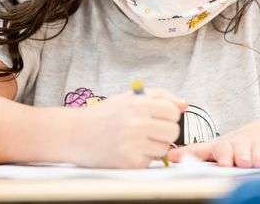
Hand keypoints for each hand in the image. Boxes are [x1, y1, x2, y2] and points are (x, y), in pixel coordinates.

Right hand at [65, 88, 186, 167]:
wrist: (75, 134)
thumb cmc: (105, 114)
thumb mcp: (130, 97)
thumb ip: (160, 96)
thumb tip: (184, 104)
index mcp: (139, 104)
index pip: (174, 112)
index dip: (167, 116)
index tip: (156, 118)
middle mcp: (137, 123)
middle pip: (173, 131)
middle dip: (164, 132)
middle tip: (148, 131)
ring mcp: (133, 144)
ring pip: (164, 148)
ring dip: (154, 147)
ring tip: (136, 141)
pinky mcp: (129, 163)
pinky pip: (150, 161)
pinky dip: (142, 158)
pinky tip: (127, 151)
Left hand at [167, 114, 259, 167]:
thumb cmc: (244, 142)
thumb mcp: (221, 145)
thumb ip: (198, 152)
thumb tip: (170, 156)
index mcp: (228, 145)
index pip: (218, 148)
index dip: (218, 155)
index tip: (217, 162)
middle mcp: (243, 143)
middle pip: (239, 149)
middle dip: (238, 155)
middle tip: (239, 162)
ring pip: (259, 150)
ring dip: (258, 156)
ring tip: (257, 162)